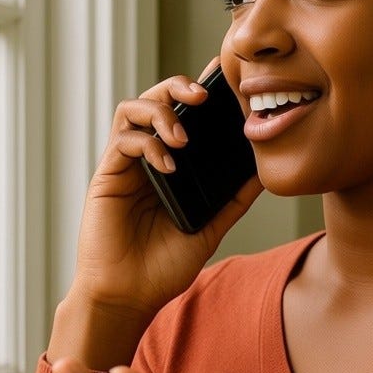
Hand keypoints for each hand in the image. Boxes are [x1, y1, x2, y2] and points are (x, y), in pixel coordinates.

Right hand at [68, 58, 263, 317]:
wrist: (130, 296)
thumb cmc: (163, 266)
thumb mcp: (212, 227)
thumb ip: (234, 198)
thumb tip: (266, 170)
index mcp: (171, 165)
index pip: (184, 115)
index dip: (200, 90)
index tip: (225, 76)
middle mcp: (146, 158)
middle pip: (155, 99)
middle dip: (179, 87)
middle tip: (204, 95)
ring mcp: (125, 165)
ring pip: (132, 109)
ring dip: (160, 111)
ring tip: (183, 135)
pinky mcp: (107, 176)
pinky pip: (123, 141)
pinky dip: (147, 143)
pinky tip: (168, 164)